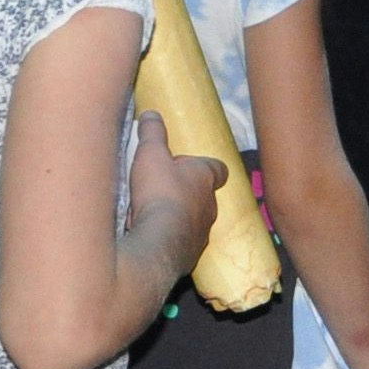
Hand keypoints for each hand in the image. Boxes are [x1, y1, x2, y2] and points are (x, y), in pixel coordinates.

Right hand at [122, 111, 227, 241]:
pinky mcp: (190, 254)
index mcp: (206, 178)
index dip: (203, 165)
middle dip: (186, 191)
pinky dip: (171, 238)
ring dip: (178, 216)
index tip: (186, 164)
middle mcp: (211, 205)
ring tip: (154, 214)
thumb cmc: (159, 192)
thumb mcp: (151, 154)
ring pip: (194, 220)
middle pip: (204, 195)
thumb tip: (152, 113)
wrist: (158, 242)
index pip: (217, 168)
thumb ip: (152, 133)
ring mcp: (202, 232)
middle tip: (162, 189)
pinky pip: (182, 242)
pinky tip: (153, 236)